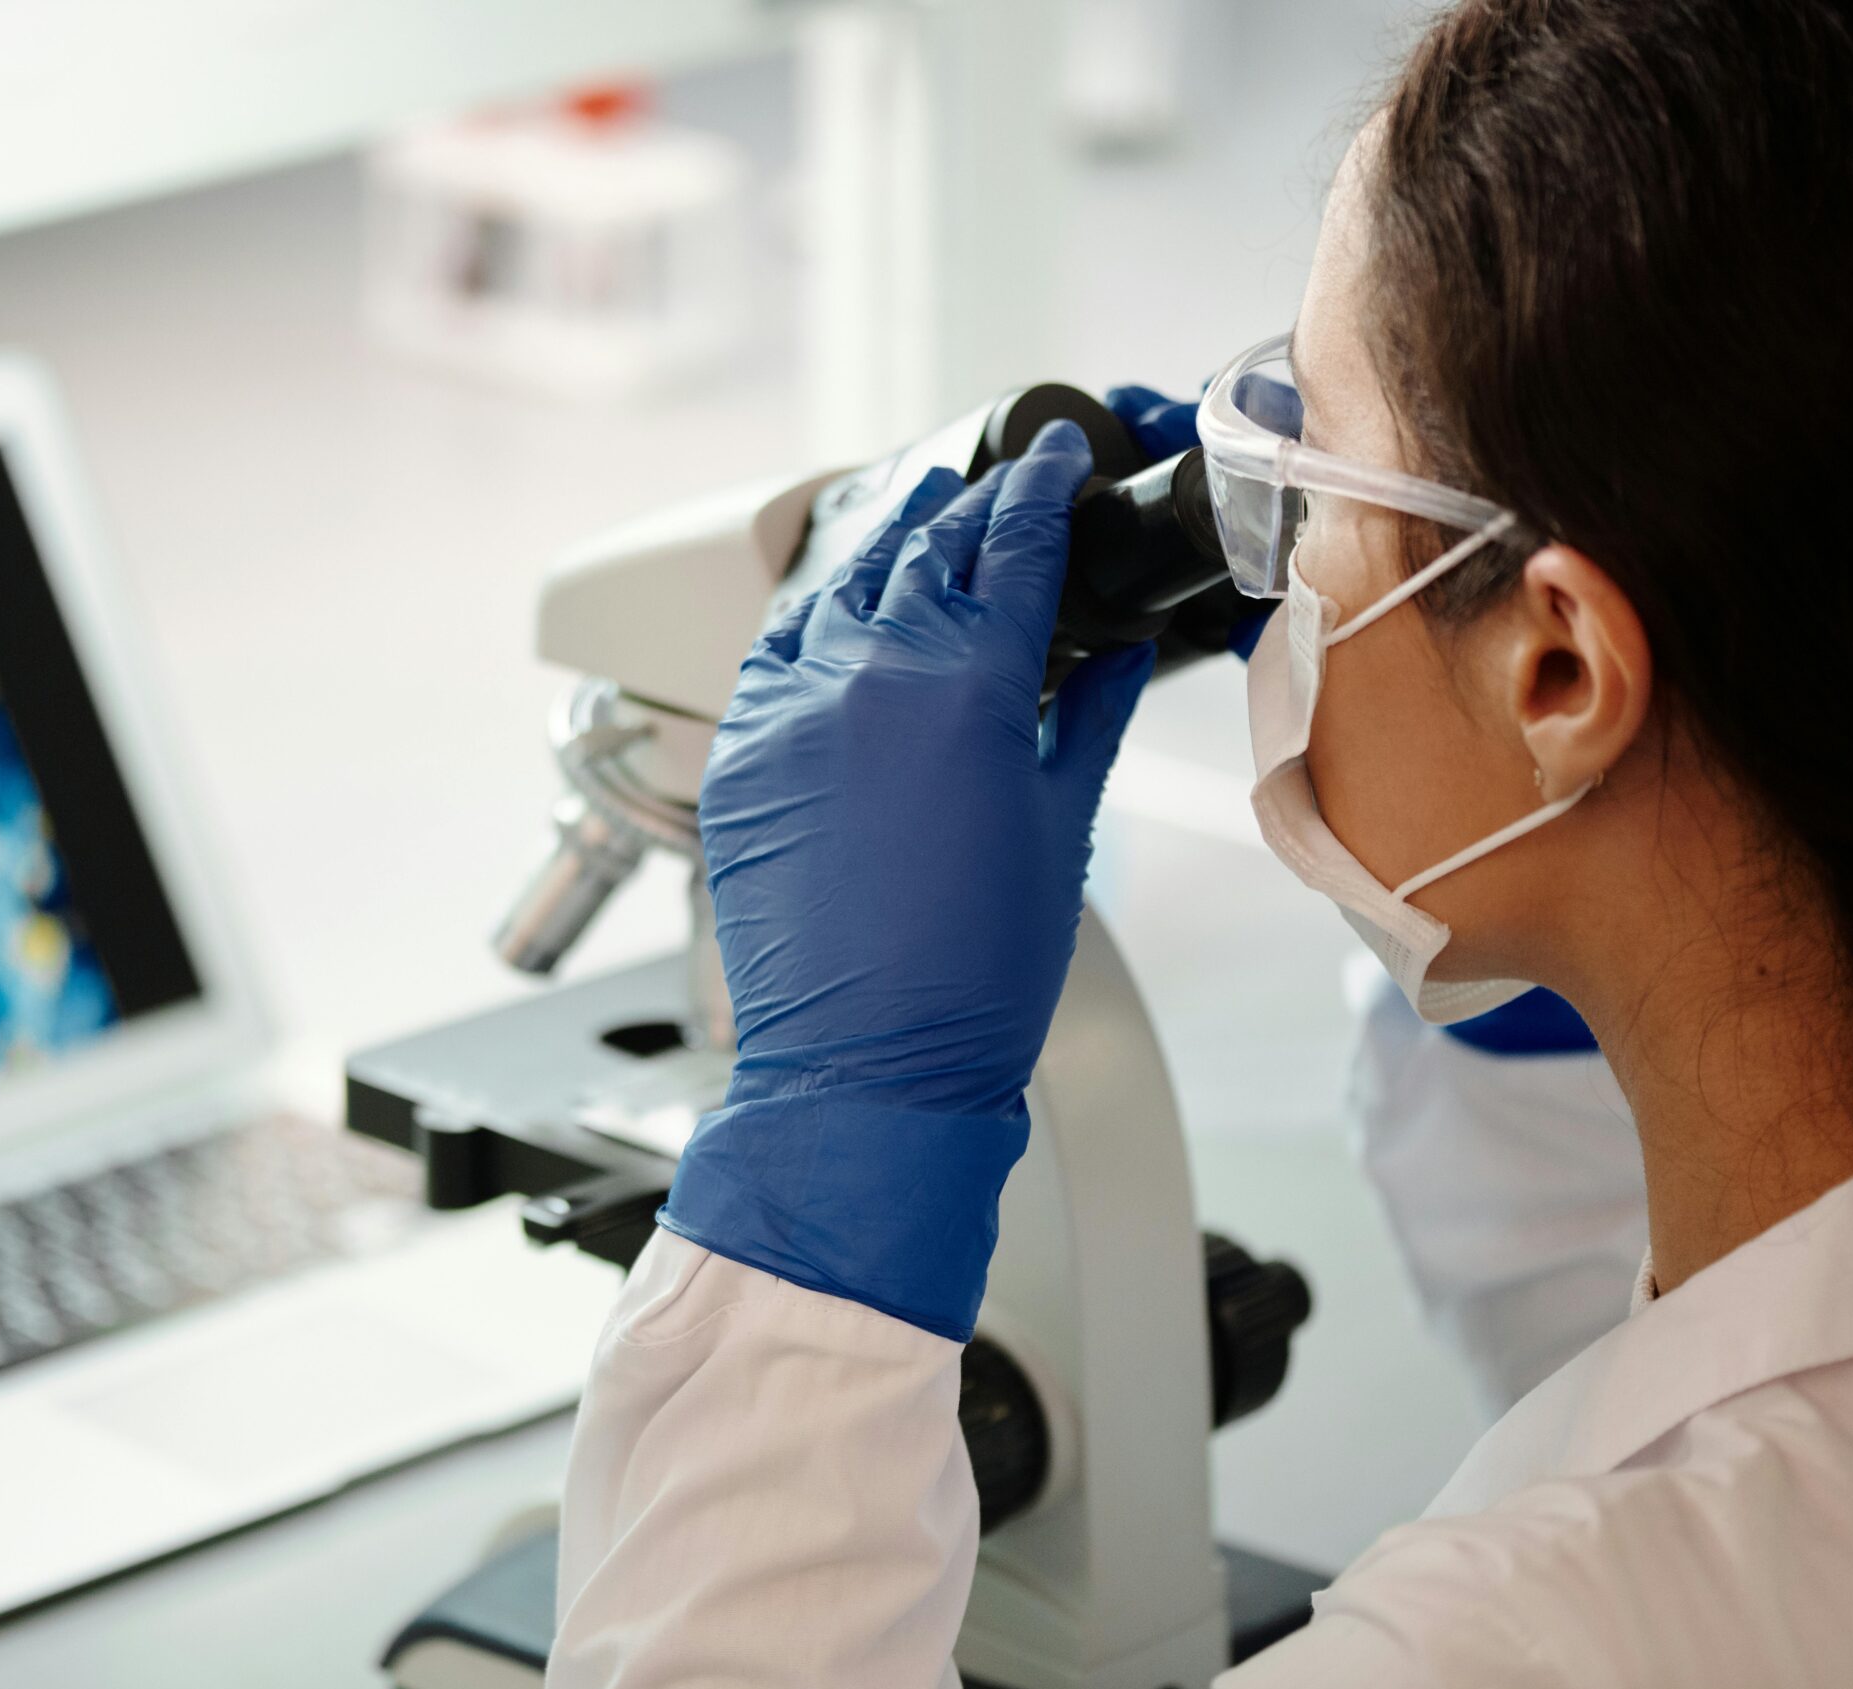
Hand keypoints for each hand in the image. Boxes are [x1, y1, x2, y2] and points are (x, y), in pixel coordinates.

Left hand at [658, 420, 1153, 1339]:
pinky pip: (775, 648)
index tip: (1058, 456)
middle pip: (926, 550)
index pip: (1012, 546)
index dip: (1041, 489)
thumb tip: (1115, 654)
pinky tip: (839, 599)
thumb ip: (1084, 719)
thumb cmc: (972, 977)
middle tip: (1003, 481)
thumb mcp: (1057, 829)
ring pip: (842, 585)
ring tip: (924, 513)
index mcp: (965, 684)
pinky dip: (815, 612)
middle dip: (971, 507)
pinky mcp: (738, 753)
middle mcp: (867, 675)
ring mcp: (789, 710)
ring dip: (890, 542)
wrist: (866, 1068)